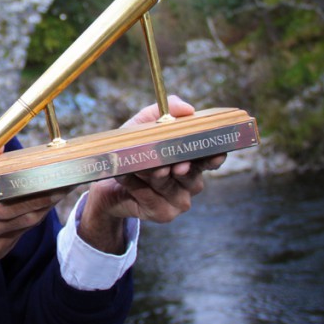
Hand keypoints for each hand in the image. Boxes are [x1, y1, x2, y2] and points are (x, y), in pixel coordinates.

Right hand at [0, 150, 58, 282]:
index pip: (8, 205)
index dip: (34, 195)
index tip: (51, 181)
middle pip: (25, 216)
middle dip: (48, 200)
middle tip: (66, 183)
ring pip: (25, 227)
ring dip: (43, 210)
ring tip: (58, 191)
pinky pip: (18, 235)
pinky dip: (28, 220)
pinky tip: (37, 207)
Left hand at [80, 96, 226, 252]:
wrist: (107, 179)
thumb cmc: (131, 149)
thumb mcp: (145, 124)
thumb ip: (167, 110)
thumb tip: (188, 109)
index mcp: (193, 162)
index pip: (210, 160)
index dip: (214, 157)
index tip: (216, 153)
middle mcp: (190, 183)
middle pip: (191, 175)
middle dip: (180, 167)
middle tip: (175, 165)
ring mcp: (178, 201)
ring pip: (168, 184)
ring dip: (152, 174)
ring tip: (140, 167)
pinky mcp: (162, 213)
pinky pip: (149, 197)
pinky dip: (135, 185)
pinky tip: (125, 175)